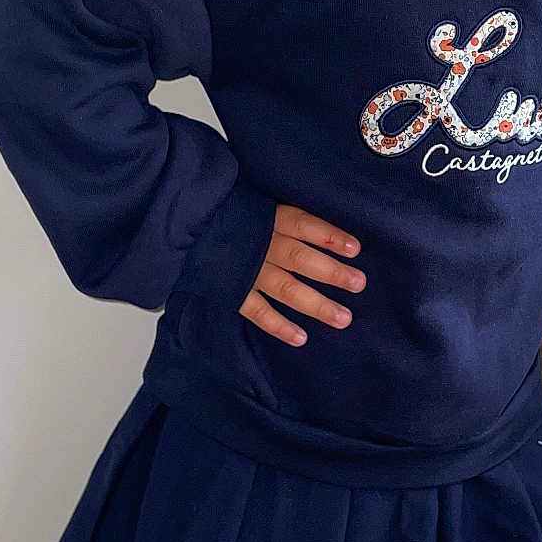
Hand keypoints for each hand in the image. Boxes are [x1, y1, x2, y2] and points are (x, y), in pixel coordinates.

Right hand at [239, 203, 366, 347]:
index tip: (355, 249)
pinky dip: (278, 325)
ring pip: (286, 289)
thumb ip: (284, 217)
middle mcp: (261, 245)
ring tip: (343, 318)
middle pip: (302, 260)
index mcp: (268, 219)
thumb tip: (320, 229)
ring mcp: (247, 271)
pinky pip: (257, 311)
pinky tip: (301, 338)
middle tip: (358, 284)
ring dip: (316, 305)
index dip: (329, 237)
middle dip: (332, 273)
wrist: (183, 226)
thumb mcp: (257, 204)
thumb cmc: (228, 212)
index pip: (304, 226)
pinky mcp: (232, 291)